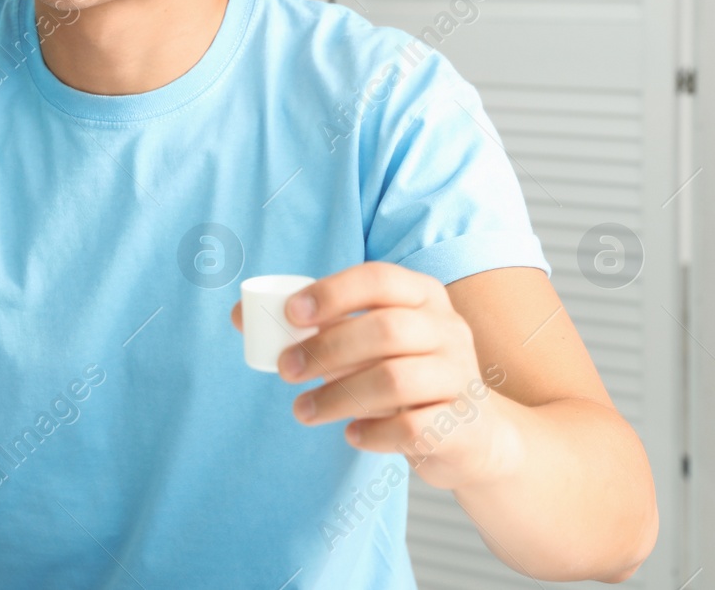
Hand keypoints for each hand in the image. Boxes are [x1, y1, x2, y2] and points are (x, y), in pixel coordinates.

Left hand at [230, 261, 521, 489]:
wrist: (474, 435)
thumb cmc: (405, 376)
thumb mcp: (368, 344)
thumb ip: (316, 328)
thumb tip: (240, 316)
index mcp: (423, 296)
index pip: (379, 279)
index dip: (332, 293)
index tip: (290, 315)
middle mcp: (449, 330)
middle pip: (385, 330)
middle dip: (325, 350)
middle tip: (285, 370)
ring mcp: (462, 377)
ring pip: (395, 380)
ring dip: (337, 396)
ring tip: (303, 410)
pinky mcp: (464, 426)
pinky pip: (413, 428)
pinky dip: (372, 432)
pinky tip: (351, 434)